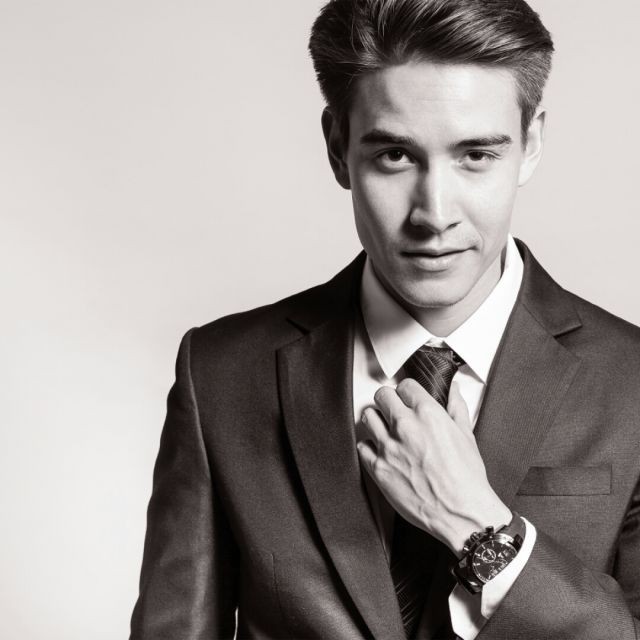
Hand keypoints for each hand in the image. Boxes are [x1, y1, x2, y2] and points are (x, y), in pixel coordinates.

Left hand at [356, 378, 511, 554]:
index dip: (407, 392)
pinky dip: (369, 447)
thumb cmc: (467, 478)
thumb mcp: (466, 435)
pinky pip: (362, 446)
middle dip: (389, 401)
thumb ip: (457, 408)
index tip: (408, 399)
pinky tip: (380, 451)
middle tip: (394, 411)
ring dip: (376, 420)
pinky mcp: (378, 468)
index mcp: (428, 414)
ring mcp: (389, 447)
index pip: (405, 385)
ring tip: (384, 428)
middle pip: (382, 395)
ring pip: (368, 417)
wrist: (461, 513)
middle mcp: (405, 426)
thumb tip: (454, 391)